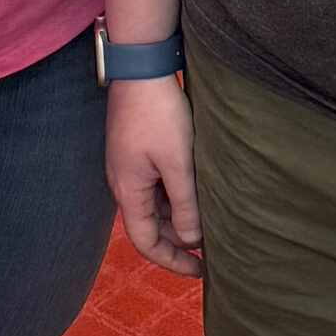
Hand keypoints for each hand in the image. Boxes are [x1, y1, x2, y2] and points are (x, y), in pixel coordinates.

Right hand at [106, 78, 203, 275]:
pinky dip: (173, 195)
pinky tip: (196, 190)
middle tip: (212, 248)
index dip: (173, 262)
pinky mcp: (136, 149)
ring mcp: (128, 165)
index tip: (201, 270)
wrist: (141, 65)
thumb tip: (193, 239)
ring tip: (208, 221)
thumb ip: (184, 205)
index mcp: (128, 191)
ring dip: (177, 217)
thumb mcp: (177, 163)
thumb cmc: (158, 113)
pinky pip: (154, 184)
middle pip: (149, 226)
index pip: (146, 243)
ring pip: (153, 205)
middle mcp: (123, 183)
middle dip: (178, 241)